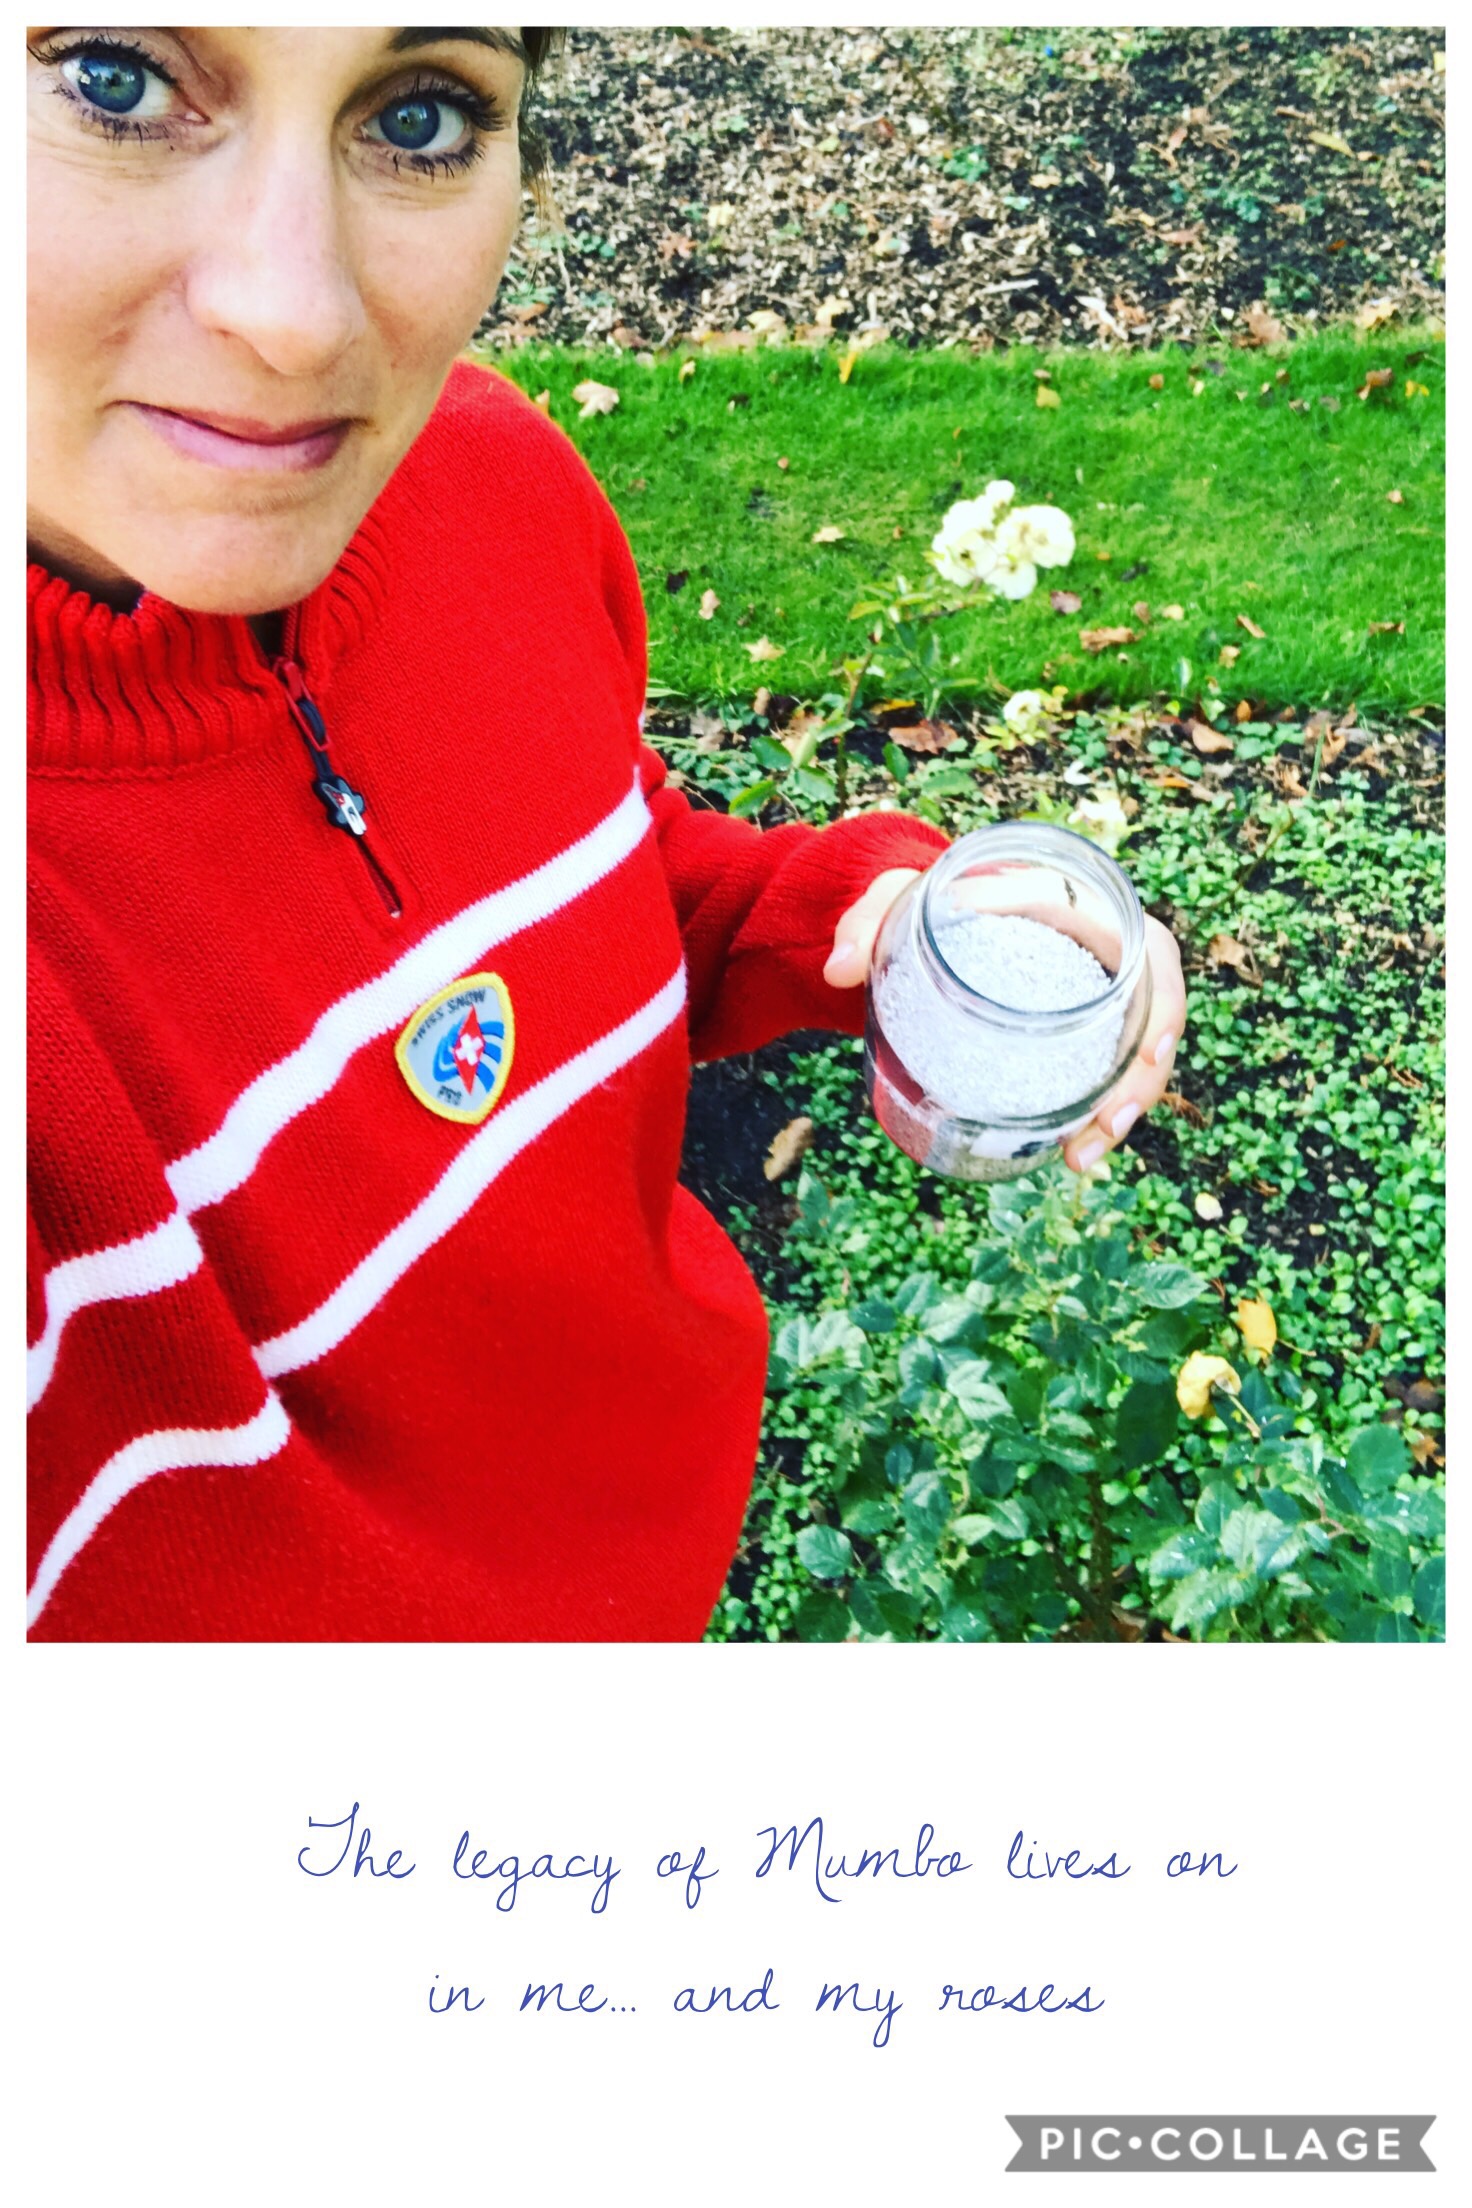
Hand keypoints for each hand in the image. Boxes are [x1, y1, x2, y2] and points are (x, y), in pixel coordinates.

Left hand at [824, 868, 1185, 1173]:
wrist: (930, 913)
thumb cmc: (926, 897)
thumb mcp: (897, 898)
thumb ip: (866, 921)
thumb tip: (838, 972)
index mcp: (1080, 906)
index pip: (1149, 947)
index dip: (1163, 1001)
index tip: (1150, 1052)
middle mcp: (1101, 951)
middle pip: (1156, 1016)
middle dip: (1142, 1080)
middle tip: (1103, 1132)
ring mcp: (1092, 996)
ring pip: (1135, 1054)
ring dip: (1120, 1110)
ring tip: (1080, 1158)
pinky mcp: (1075, 1032)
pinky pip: (1105, 1072)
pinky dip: (1095, 1112)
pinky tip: (1070, 1151)